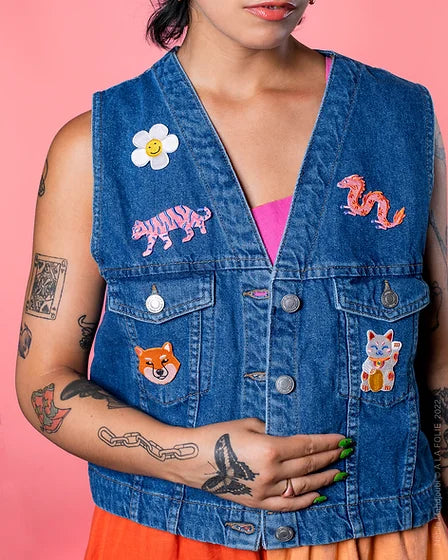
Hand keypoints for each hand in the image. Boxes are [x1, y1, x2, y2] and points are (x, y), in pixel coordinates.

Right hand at [172, 417, 349, 511]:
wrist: (192, 460)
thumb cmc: (218, 435)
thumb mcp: (248, 424)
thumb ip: (273, 430)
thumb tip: (289, 436)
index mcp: (271, 448)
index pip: (308, 445)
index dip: (328, 443)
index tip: (342, 439)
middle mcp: (272, 472)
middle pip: (309, 465)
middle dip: (330, 458)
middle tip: (346, 452)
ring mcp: (265, 490)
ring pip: (303, 487)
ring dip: (323, 479)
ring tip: (338, 473)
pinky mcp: (257, 502)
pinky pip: (287, 505)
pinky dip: (305, 501)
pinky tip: (318, 496)